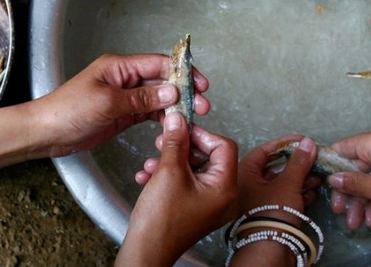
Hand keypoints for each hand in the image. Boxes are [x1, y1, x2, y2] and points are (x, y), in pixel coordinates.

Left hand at [38, 53, 209, 156]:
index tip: (201, 85)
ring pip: (158, 98)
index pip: (158, 64)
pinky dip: (162, 118)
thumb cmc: (69, 111)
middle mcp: (124, 79)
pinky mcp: (123, 114)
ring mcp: (125, 97)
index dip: (181, 72)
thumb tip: (171, 93)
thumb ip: (141, 99)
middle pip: (161, 81)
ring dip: (175, 106)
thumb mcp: (107, 103)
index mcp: (119, 67)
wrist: (46, 133)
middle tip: (203, 106)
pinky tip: (173, 126)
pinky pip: (149, 112)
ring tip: (192, 119)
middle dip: (184, 91)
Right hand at [118, 113, 237, 266]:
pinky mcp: (194, 209)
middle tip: (164, 140)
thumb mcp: (168, 171)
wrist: (146, 251)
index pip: (223, 146)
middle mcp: (222, 196)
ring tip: (151, 162)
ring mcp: (208, 204)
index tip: (182, 128)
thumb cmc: (161, 221)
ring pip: (193, 169)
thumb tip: (178, 120)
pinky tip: (148, 175)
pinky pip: (185, 183)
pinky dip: (168, 175)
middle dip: (182, 147)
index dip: (201, 134)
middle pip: (208, 156)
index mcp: (224, 187)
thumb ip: (175, 142)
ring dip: (170, 161)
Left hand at [237, 136, 320, 222]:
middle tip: (314, 159)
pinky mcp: (268, 215)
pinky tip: (313, 191)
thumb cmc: (274, 211)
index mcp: (244, 173)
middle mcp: (248, 185)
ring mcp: (257, 201)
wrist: (270, 249)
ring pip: (281, 184)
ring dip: (300, 179)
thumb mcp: (288, 183)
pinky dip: (297, 193)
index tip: (303, 141)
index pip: (265, 150)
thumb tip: (308, 142)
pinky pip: (283, 198)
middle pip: (275, 168)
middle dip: (297, 164)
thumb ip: (299, 162)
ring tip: (318, 176)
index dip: (285, 143)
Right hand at [327, 129, 370, 225]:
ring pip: (368, 178)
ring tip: (357, 223)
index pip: (341, 149)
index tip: (322, 188)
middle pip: (354, 167)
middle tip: (341, 213)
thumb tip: (332, 178)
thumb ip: (355, 184)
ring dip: (361, 200)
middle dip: (347, 192)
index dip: (329, 167)